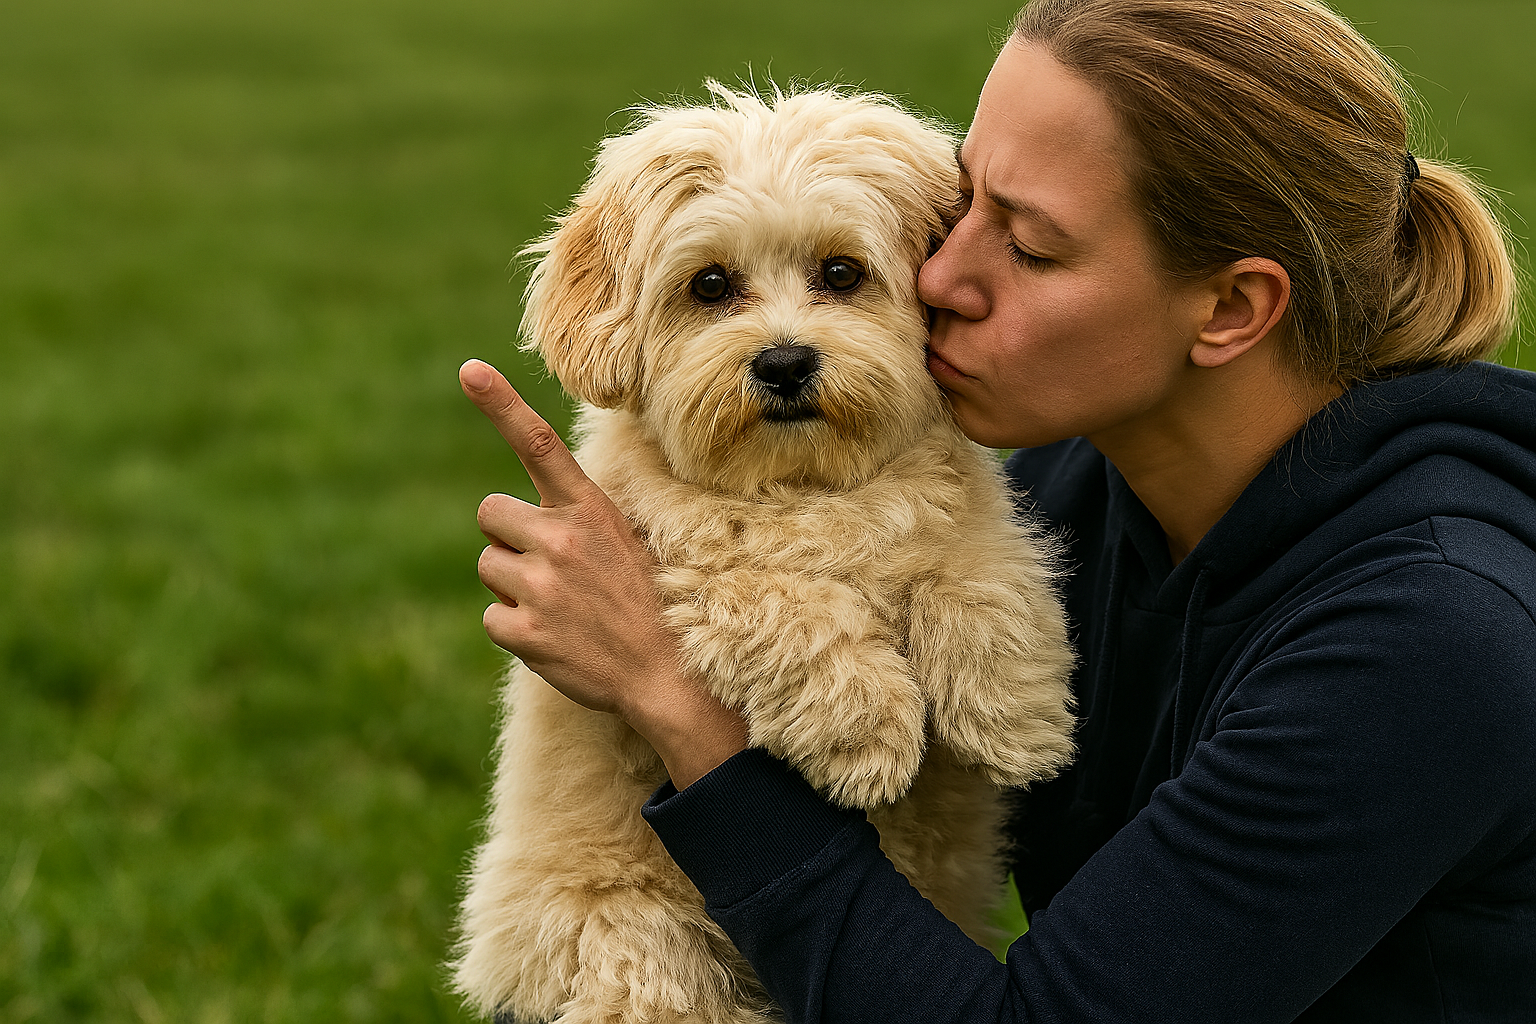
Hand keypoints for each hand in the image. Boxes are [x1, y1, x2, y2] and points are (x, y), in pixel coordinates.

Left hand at [459, 359, 745, 786]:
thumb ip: (577, 520)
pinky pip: (491, 618)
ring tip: (560, 607)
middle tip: (549, 568)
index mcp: (589, 510)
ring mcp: (539, 586)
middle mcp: (560, 539)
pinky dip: (514, 630)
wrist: (666, 676)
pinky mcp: (522, 631)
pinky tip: (554, 638)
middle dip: (508, 538)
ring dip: (511, 585)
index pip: (537, 445)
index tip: (469, 369)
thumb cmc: (646, 605)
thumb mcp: (626, 543)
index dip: (500, 404)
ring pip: (487, 566)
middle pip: (490, 514)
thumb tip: (522, 515)